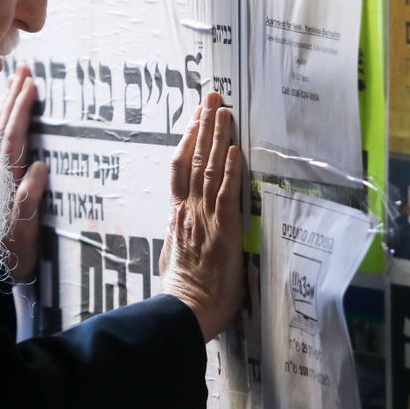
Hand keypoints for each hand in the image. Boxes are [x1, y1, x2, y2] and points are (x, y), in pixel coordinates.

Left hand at [0, 64, 46, 281]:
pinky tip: (6, 114)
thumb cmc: (17, 253)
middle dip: (12, 97)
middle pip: (3, 127)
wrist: (0, 270)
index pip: (13, 137)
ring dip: (6, 106)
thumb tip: (39, 166)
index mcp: (5, 181)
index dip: (21, 110)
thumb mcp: (25, 232)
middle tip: (23, 69)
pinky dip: (2, 124)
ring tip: (14, 81)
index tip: (30, 83)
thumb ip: (28, 201)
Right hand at [161, 91, 243, 342]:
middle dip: (204, 125)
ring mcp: (205, 218)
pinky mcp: (224, 230)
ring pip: (210, 169)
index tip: (195, 117)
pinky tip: (235, 149)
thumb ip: (178, 237)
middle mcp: (189, 210)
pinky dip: (230, 169)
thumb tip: (178, 228)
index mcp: (177, 215)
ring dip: (218, 138)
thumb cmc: (182, 292)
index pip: (181, 168)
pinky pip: (226, 194)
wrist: (183, 312)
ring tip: (223, 110)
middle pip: (194, 158)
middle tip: (211, 97)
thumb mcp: (174, 257)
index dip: (188, 139)